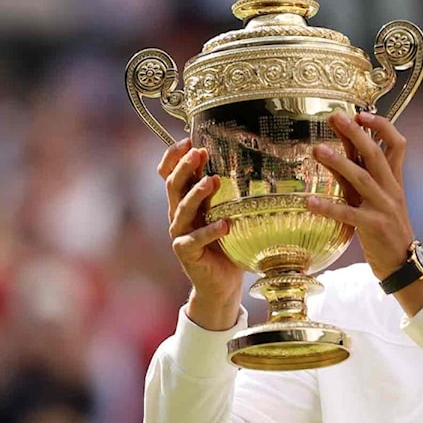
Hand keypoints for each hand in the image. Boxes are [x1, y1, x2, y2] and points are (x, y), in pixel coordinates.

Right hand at [158, 138, 242, 330]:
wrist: (222, 283)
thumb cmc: (228, 245)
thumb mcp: (229, 214)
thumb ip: (229, 195)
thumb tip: (252, 164)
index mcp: (186, 202)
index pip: (169, 174)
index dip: (173, 157)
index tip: (188, 139)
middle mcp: (179, 216)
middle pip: (173, 186)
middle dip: (184, 167)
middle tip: (199, 152)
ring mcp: (180, 235)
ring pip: (181, 209)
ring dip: (196, 194)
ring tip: (213, 181)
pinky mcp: (186, 254)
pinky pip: (194, 240)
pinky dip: (210, 231)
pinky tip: (225, 225)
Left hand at [308, 112, 414, 280]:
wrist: (403, 262)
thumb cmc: (386, 228)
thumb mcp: (375, 198)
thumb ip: (360, 175)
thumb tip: (340, 150)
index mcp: (394, 180)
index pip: (397, 144)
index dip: (381, 126)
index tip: (361, 113)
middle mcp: (391, 189)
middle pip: (377, 154)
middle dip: (356, 134)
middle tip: (336, 117)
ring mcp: (384, 207)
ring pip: (362, 179)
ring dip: (339, 162)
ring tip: (317, 149)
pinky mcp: (374, 227)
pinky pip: (348, 214)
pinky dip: (328, 207)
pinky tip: (309, 202)